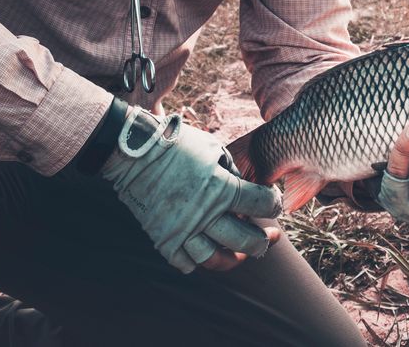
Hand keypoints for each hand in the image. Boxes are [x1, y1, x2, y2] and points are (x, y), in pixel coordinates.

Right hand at [102, 107, 282, 273]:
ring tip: (240, 252)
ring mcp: (183, 231)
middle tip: (270, 237)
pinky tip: (206, 250)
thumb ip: (234, 172)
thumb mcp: (214, 149)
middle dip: (264, 241)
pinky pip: (186, 264)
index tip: (273, 202)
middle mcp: (205, 215)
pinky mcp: (164, 239)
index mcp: (222, 188)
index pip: (262, 205)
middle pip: (246, 242)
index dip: (274, 204)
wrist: (135, 152)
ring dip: (233, 259)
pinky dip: (198, 260)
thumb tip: (248, 190)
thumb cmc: (177, 144)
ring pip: (217, 260)